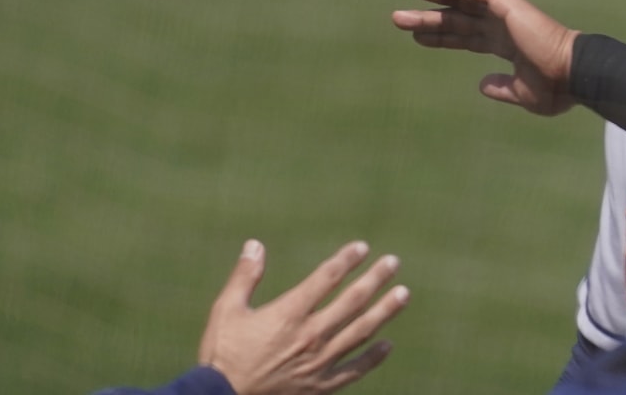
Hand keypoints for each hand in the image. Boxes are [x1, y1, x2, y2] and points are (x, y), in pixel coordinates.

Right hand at [198, 240, 408, 394]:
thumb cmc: (221, 357)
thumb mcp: (226, 311)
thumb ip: (244, 277)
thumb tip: (255, 244)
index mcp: (289, 314)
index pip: (326, 278)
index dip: (346, 260)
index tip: (362, 247)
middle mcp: (311, 335)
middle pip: (352, 300)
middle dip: (375, 279)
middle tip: (394, 262)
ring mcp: (319, 362)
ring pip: (361, 331)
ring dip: (384, 311)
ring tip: (404, 294)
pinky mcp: (321, 386)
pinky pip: (354, 370)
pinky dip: (373, 358)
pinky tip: (387, 345)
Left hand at [391, 0, 578, 115]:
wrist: (573, 74)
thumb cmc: (556, 87)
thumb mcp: (523, 93)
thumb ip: (502, 88)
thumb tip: (481, 85)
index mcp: (506, 46)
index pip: (465, 40)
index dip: (441, 38)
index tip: (416, 38)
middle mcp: (502, 27)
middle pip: (457, 20)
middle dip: (429, 18)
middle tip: (398, 18)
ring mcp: (505, 14)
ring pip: (463, 2)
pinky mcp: (508, 5)